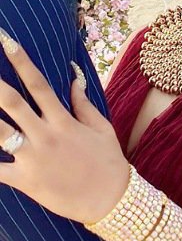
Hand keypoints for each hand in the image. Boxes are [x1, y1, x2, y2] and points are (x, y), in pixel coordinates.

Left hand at [0, 30, 128, 223]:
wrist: (111, 199)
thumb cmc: (109, 161)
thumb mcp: (102, 127)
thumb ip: (83, 103)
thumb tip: (74, 79)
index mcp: (63, 120)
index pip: (38, 84)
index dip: (20, 61)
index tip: (6, 41)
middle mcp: (45, 135)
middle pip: (12, 102)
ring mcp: (33, 158)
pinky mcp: (25, 181)